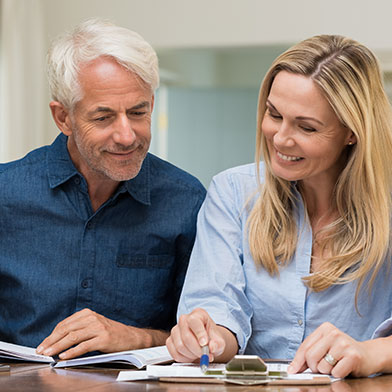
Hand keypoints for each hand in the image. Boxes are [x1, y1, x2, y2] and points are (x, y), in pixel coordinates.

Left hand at [36, 308, 167, 358]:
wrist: (131, 337)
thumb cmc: (110, 333)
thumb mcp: (94, 326)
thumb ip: (79, 329)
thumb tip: (57, 341)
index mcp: (87, 313)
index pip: (64, 324)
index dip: (51, 335)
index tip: (43, 345)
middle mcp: (92, 318)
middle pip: (66, 329)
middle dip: (51, 341)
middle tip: (40, 350)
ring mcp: (98, 327)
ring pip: (73, 337)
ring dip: (58, 346)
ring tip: (48, 354)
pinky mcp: (104, 338)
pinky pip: (84, 345)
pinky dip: (72, 351)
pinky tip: (63, 356)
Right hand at [166, 308, 236, 362]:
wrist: (206, 343)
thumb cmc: (212, 339)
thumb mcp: (219, 341)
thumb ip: (218, 344)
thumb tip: (212, 347)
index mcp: (198, 314)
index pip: (194, 321)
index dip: (199, 333)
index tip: (205, 344)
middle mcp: (184, 319)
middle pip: (186, 336)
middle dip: (196, 350)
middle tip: (205, 356)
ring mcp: (175, 330)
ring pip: (180, 346)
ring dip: (191, 355)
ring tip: (199, 354)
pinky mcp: (170, 340)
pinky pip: (174, 353)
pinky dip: (184, 359)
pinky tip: (191, 356)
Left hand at [288, 322, 376, 377]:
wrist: (368, 355)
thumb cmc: (343, 352)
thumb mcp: (325, 347)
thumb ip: (309, 354)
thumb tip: (293, 367)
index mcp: (324, 328)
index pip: (305, 346)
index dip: (297, 361)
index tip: (292, 370)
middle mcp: (333, 333)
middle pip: (310, 356)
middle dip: (313, 367)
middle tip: (321, 368)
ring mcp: (343, 343)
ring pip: (322, 366)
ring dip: (327, 371)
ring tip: (335, 365)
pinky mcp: (353, 356)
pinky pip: (335, 372)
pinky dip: (337, 375)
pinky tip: (343, 368)